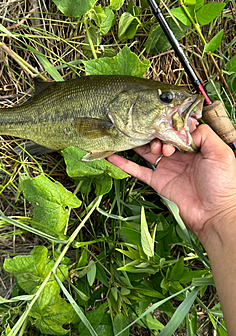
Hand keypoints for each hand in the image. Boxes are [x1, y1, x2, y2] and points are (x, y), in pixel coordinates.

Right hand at [108, 124, 235, 240]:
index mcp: (195, 147)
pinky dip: (124, 163)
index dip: (170, 124)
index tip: (163, 121)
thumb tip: (184, 128)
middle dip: (153, 132)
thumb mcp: (221, 153)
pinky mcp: (158, 181)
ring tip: (128, 135)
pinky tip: (113, 155)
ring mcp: (167, 168)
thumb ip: (204, 135)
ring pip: (147, 151)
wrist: (214, 214)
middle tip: (152, 134)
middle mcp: (180, 155)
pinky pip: (138, 170)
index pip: (177, 129)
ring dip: (138, 143)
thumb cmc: (222, 184)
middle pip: (160, 137)